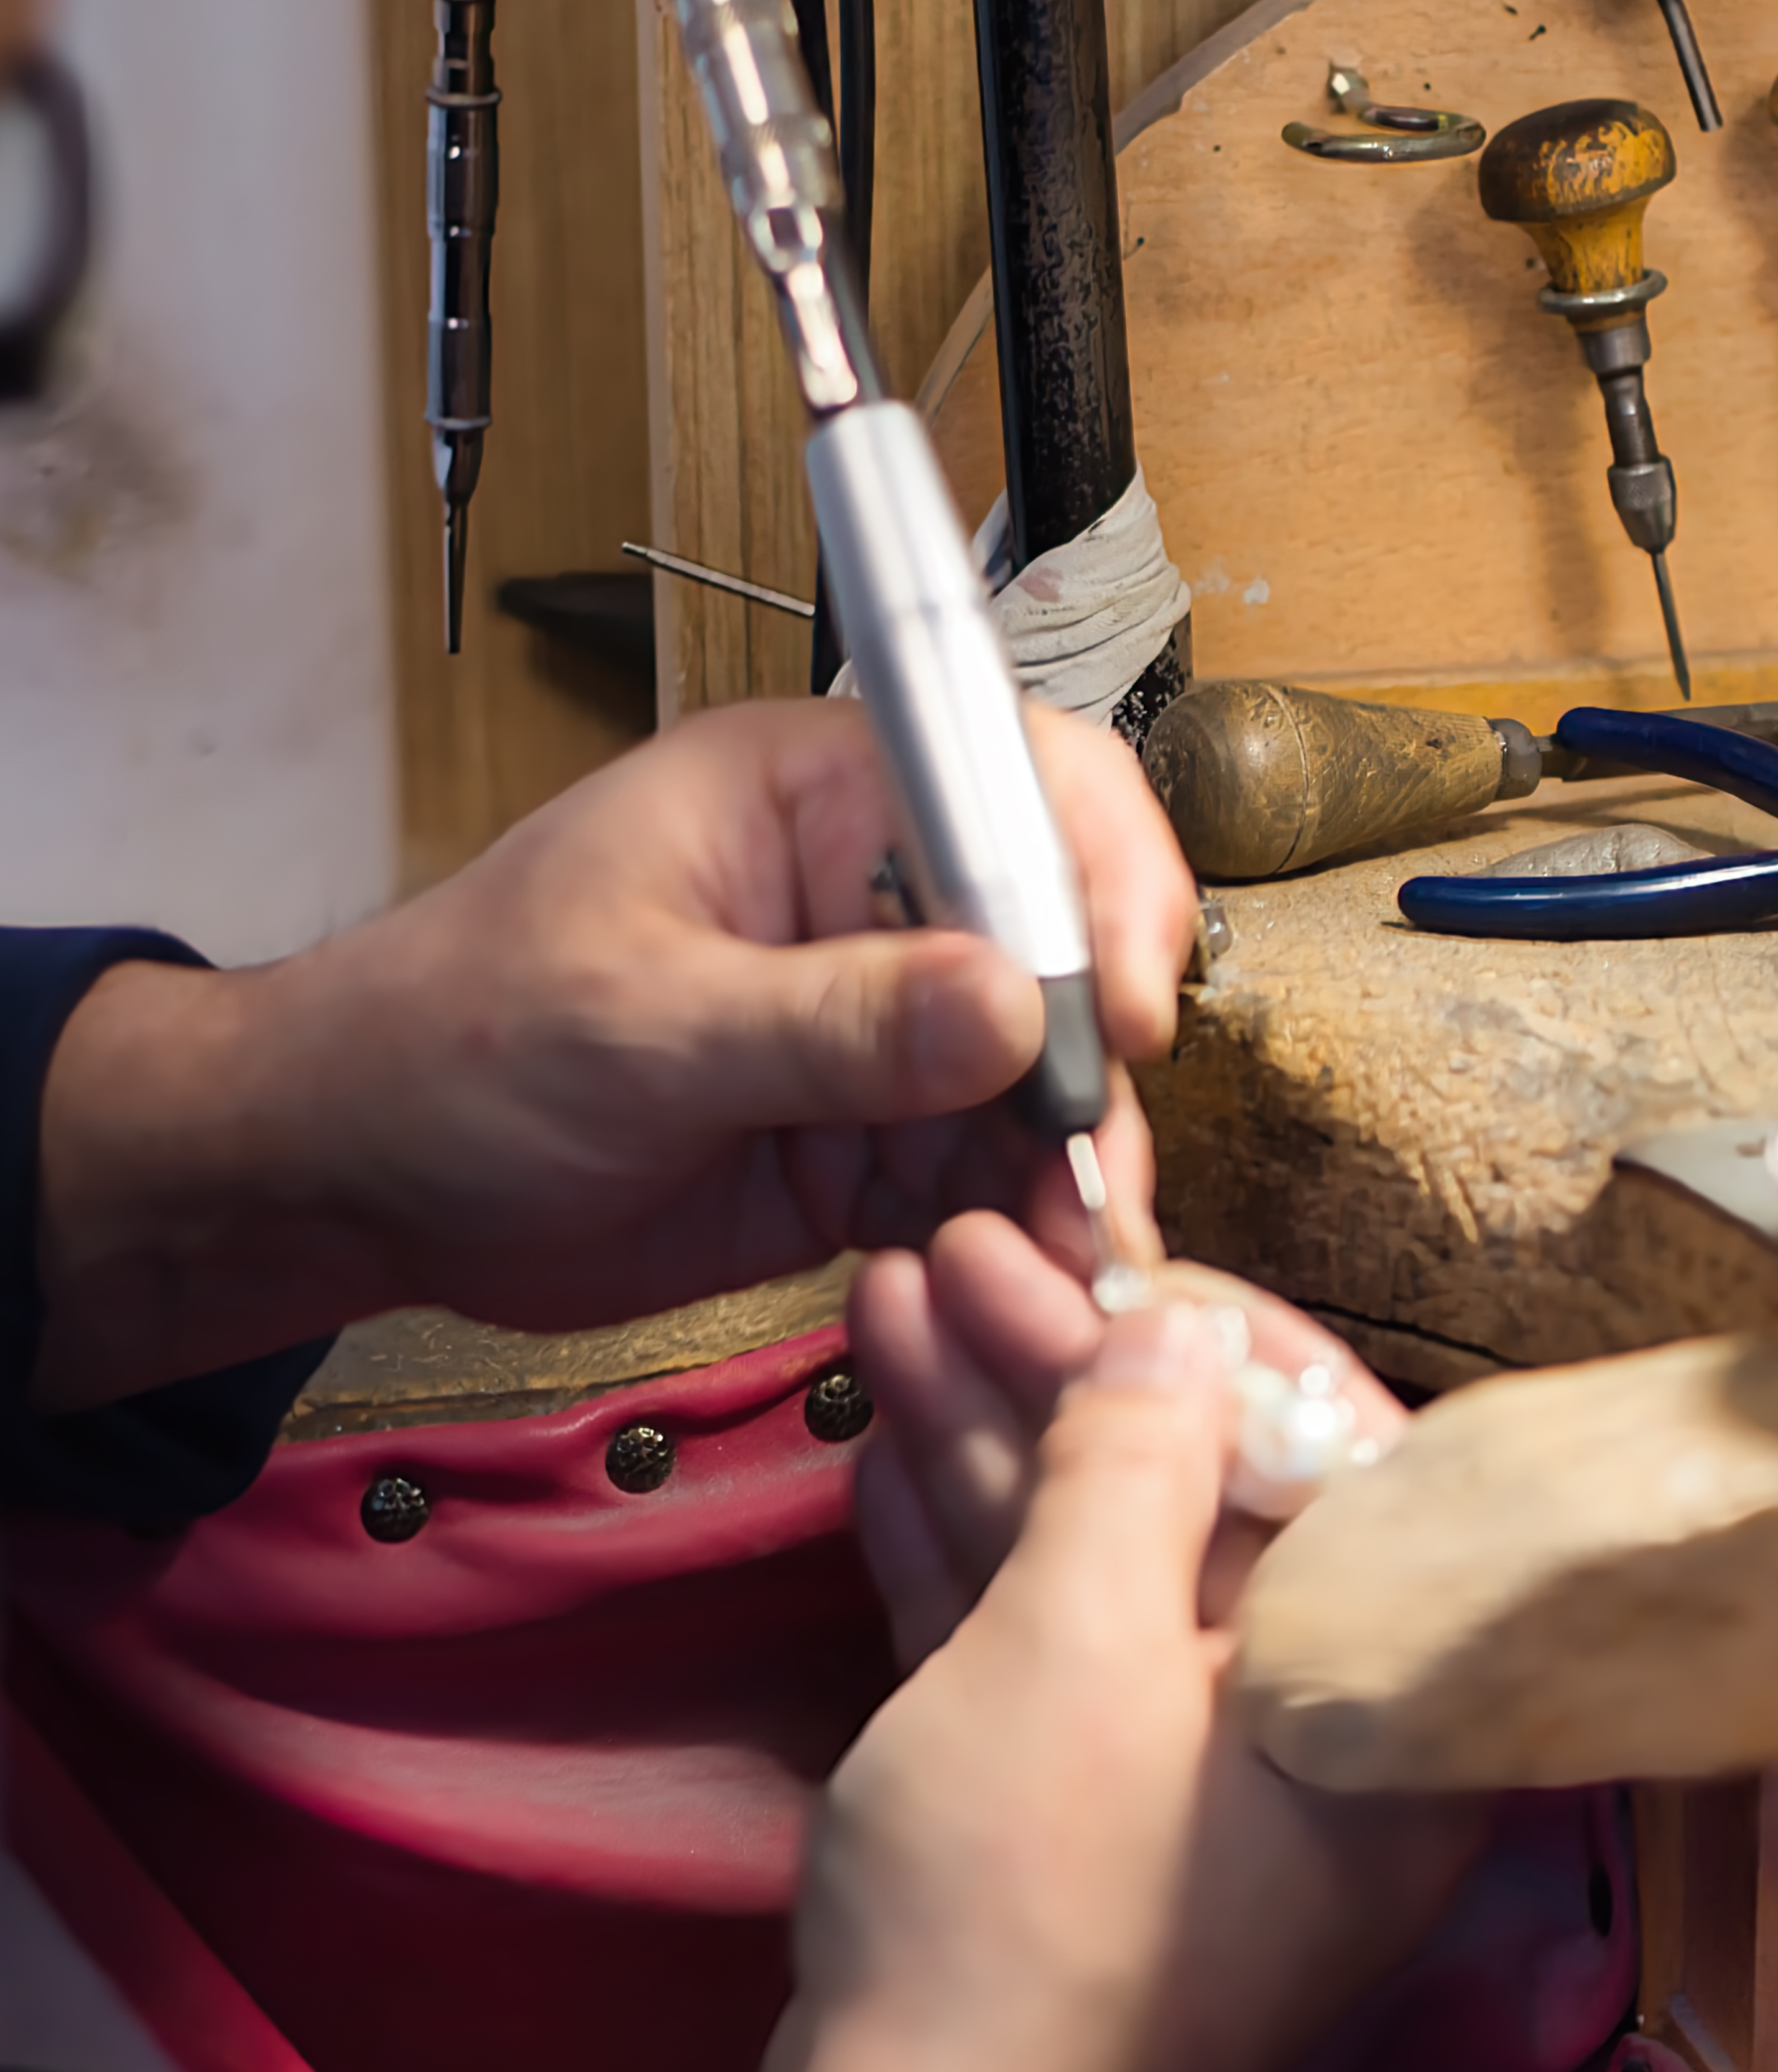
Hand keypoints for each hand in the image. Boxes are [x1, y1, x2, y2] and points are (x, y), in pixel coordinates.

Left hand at [34, 698, 1193, 1407]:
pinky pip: (971, 1182)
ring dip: (1061, 1170)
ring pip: (1029, 1085)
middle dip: (1095, 1063)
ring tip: (1076, 1262)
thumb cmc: (457, 1042)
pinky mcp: (859, 1148)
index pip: (1015, 783)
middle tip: (1099, 1178)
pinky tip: (1017, 1288)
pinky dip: (1003, 1234)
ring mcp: (871, 1032)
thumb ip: (827, 1022)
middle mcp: (865, 902)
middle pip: (1053, 950)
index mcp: (811, 798)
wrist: (365, 1178)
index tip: (1119, 1008)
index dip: (1097, 879)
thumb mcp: (638, 1023)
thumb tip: (1014, 1007)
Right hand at [657, 1304, 1481, 2071]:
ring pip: (1088, 1569)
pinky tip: (882, 1442)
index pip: (1334, 1470)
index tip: (1107, 1247)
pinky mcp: (1063, 1820)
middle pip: (1187, 1506)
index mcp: (1378, 1716)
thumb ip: (1138, 1458)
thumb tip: (1182, 1320)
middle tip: (951, 1246)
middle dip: (1056, 1370)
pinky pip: (1028, 1651)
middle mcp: (1303, 1748)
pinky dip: (958, 1553)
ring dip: (987, 1434)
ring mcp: (1175, 1788)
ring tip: (886, 1291)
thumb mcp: (1077, 1640)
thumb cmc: (1023, 1893)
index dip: (1215, 1340)